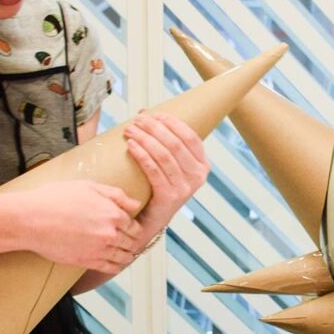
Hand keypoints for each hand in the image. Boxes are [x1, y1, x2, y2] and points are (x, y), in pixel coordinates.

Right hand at [13, 179, 143, 272]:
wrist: (30, 219)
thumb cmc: (55, 199)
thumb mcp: (88, 186)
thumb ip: (116, 195)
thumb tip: (136, 204)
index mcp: (112, 213)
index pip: (133, 225)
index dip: (133, 227)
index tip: (131, 229)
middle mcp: (110, 233)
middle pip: (131, 242)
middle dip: (132, 241)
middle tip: (131, 242)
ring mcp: (99, 249)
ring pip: (123, 257)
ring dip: (127, 255)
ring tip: (127, 254)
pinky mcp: (86, 261)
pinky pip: (110, 268)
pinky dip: (116, 267)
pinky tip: (115, 265)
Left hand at [124, 112, 208, 232]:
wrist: (152, 220)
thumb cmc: (159, 187)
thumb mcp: (171, 166)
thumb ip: (165, 142)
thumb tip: (145, 113)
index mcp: (203, 166)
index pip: (191, 137)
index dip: (172, 123)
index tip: (155, 114)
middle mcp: (198, 177)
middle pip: (175, 144)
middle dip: (154, 128)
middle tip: (137, 120)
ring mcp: (185, 188)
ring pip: (163, 155)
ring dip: (144, 139)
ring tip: (130, 130)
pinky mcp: (169, 197)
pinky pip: (153, 170)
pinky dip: (141, 155)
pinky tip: (131, 146)